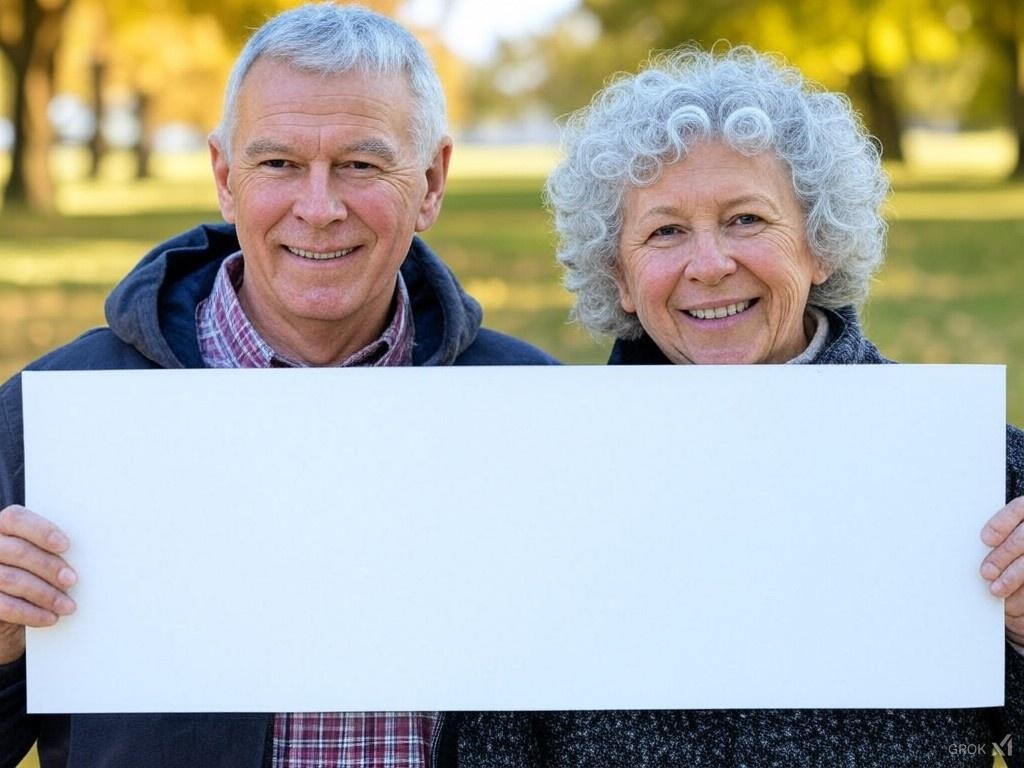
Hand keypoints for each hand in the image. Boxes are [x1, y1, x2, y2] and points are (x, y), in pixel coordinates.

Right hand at [0, 505, 76, 663]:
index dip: (41, 531)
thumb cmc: (36, 570)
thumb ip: (53, 547)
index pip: (16, 519)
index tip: (66, 545)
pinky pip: (3, 605)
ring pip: (11, 579)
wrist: (13, 603)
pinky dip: (30, 613)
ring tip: (68, 605)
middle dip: (49, 566)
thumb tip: (91, 552)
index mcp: (3, 526)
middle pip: (18, 551)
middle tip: (73, 580)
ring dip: (45, 594)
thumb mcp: (43, 554)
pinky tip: (50, 617)